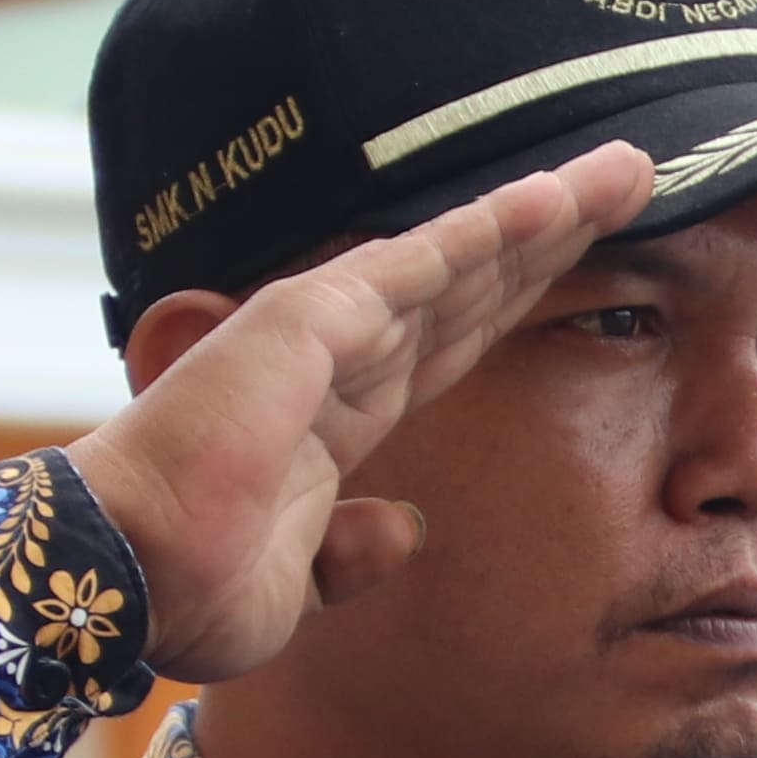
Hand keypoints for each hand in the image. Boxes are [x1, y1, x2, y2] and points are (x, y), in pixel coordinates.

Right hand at [72, 142, 656, 680]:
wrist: (126, 581)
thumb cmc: (187, 588)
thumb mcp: (297, 586)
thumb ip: (349, 554)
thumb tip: (404, 531)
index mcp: (339, 420)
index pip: (455, 343)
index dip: (522, 299)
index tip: (587, 261)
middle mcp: (338, 362)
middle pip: (475, 286)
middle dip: (554, 236)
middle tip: (630, 179)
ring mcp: (323, 333)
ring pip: (462, 261)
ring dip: (542, 214)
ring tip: (622, 169)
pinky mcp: (308, 322)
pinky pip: (419, 266)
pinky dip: (487, 229)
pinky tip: (550, 197)